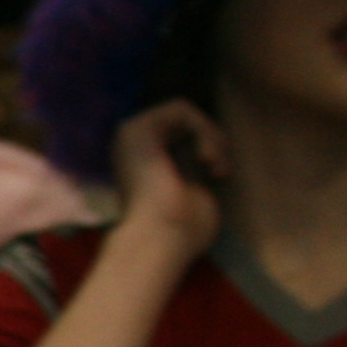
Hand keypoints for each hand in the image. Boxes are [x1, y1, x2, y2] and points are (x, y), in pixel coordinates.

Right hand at [112, 98, 227, 254]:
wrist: (161, 239)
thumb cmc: (180, 230)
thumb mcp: (193, 191)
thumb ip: (193, 169)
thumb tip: (204, 154)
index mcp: (142, 162)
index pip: (181, 132)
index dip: (207, 145)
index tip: (217, 175)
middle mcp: (131, 146)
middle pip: (183, 119)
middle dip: (211, 138)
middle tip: (217, 168)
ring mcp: (129, 135)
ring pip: (184, 111)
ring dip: (209, 134)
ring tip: (213, 164)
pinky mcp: (136, 129)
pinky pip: (180, 108)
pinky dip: (203, 129)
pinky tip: (205, 157)